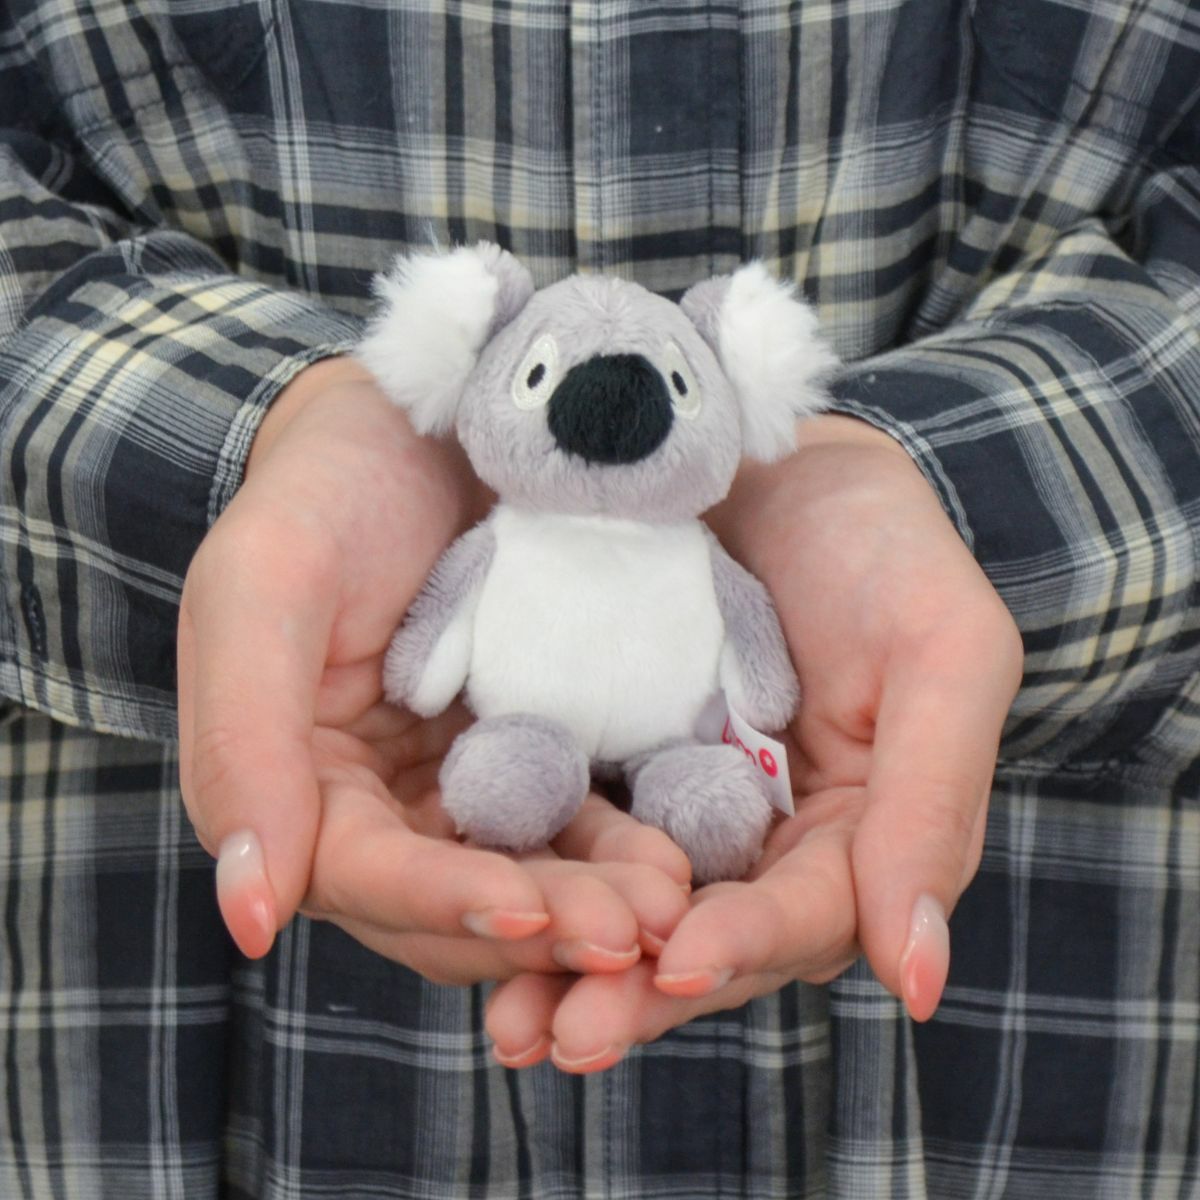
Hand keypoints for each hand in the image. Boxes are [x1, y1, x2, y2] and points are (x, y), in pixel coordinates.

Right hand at [177, 357, 689, 981]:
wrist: (427, 416)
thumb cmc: (329, 485)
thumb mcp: (267, 585)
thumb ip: (242, 741)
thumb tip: (250, 917)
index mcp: (300, 780)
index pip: (362, 874)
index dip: (438, 901)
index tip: (527, 910)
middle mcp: (380, 800)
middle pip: (453, 896)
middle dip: (537, 921)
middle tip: (629, 931)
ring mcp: (462, 779)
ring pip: (525, 872)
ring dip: (592, 901)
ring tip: (668, 906)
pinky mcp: (536, 749)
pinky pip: (577, 817)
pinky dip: (621, 845)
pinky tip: (680, 856)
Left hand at [485, 414, 1022, 1070]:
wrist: (774, 449)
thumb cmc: (879, 541)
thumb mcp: (942, 650)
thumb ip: (934, 804)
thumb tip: (920, 982)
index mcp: (850, 829)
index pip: (804, 913)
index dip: (748, 944)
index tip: (681, 963)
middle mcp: (759, 837)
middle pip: (701, 937)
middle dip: (636, 991)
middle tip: (560, 1038)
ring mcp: (674, 804)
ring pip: (625, 908)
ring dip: (567, 965)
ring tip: (508, 1024)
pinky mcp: (601, 759)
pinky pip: (563, 834)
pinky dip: (526, 878)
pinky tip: (472, 911)